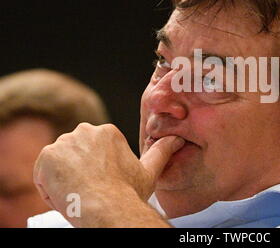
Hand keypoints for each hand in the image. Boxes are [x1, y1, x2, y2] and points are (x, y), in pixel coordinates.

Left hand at [33, 123, 183, 226]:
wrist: (107, 206)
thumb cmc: (128, 191)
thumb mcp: (149, 170)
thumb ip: (162, 151)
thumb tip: (177, 139)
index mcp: (107, 132)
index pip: (93, 150)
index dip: (96, 169)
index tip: (102, 182)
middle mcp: (85, 131)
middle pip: (75, 152)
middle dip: (79, 169)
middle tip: (90, 188)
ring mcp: (64, 142)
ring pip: (59, 162)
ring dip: (65, 177)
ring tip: (80, 193)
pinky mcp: (47, 156)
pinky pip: (43, 172)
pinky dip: (50, 185)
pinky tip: (67, 194)